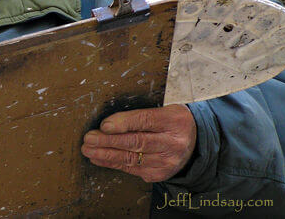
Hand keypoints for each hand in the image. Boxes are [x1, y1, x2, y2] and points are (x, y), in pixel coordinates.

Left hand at [80, 104, 195, 182]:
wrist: (196, 143)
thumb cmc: (172, 122)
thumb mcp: (163, 110)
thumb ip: (139, 115)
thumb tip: (107, 124)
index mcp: (173, 121)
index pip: (145, 121)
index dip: (123, 123)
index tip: (104, 125)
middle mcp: (172, 143)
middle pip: (136, 142)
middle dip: (108, 141)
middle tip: (89, 138)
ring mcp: (166, 162)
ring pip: (131, 158)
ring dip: (105, 154)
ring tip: (88, 149)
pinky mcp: (159, 174)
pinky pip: (131, 169)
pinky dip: (112, 163)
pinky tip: (99, 158)